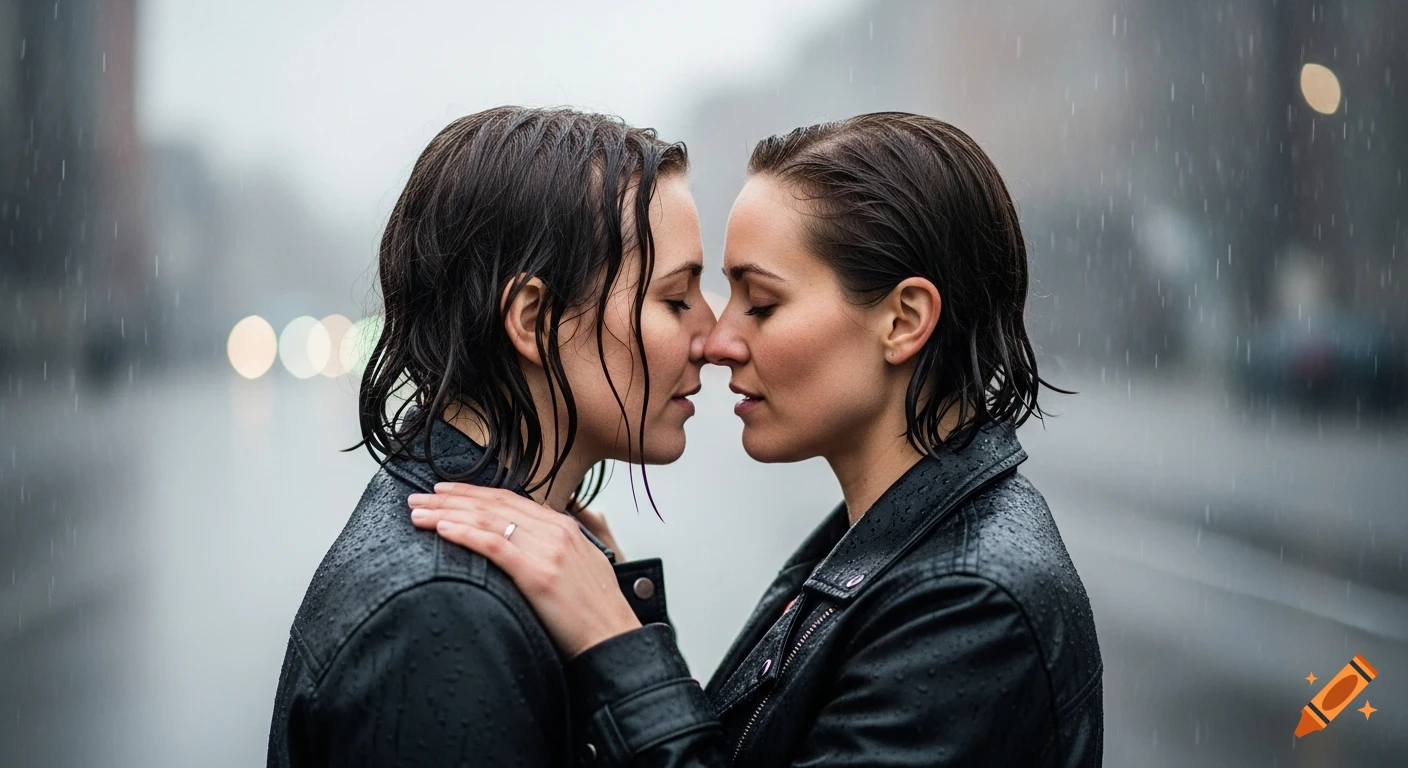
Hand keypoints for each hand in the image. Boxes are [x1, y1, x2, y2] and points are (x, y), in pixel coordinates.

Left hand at [407, 483, 642, 658]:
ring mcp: (547, 550)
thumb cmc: (594, 611)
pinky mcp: (538, 574)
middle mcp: (554, 531)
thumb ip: (552, 549)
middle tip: (417, 498)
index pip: (509, 499)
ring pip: (487, 520)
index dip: (472, 493)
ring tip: (418, 512)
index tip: (444, 492)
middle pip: (492, 505)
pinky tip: (442, 529)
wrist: (614, 638)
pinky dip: (465, 534)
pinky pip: (494, 545)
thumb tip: (521, 547)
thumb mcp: (579, 566)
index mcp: (563, 526)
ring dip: (447, 513)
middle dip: (450, 499)